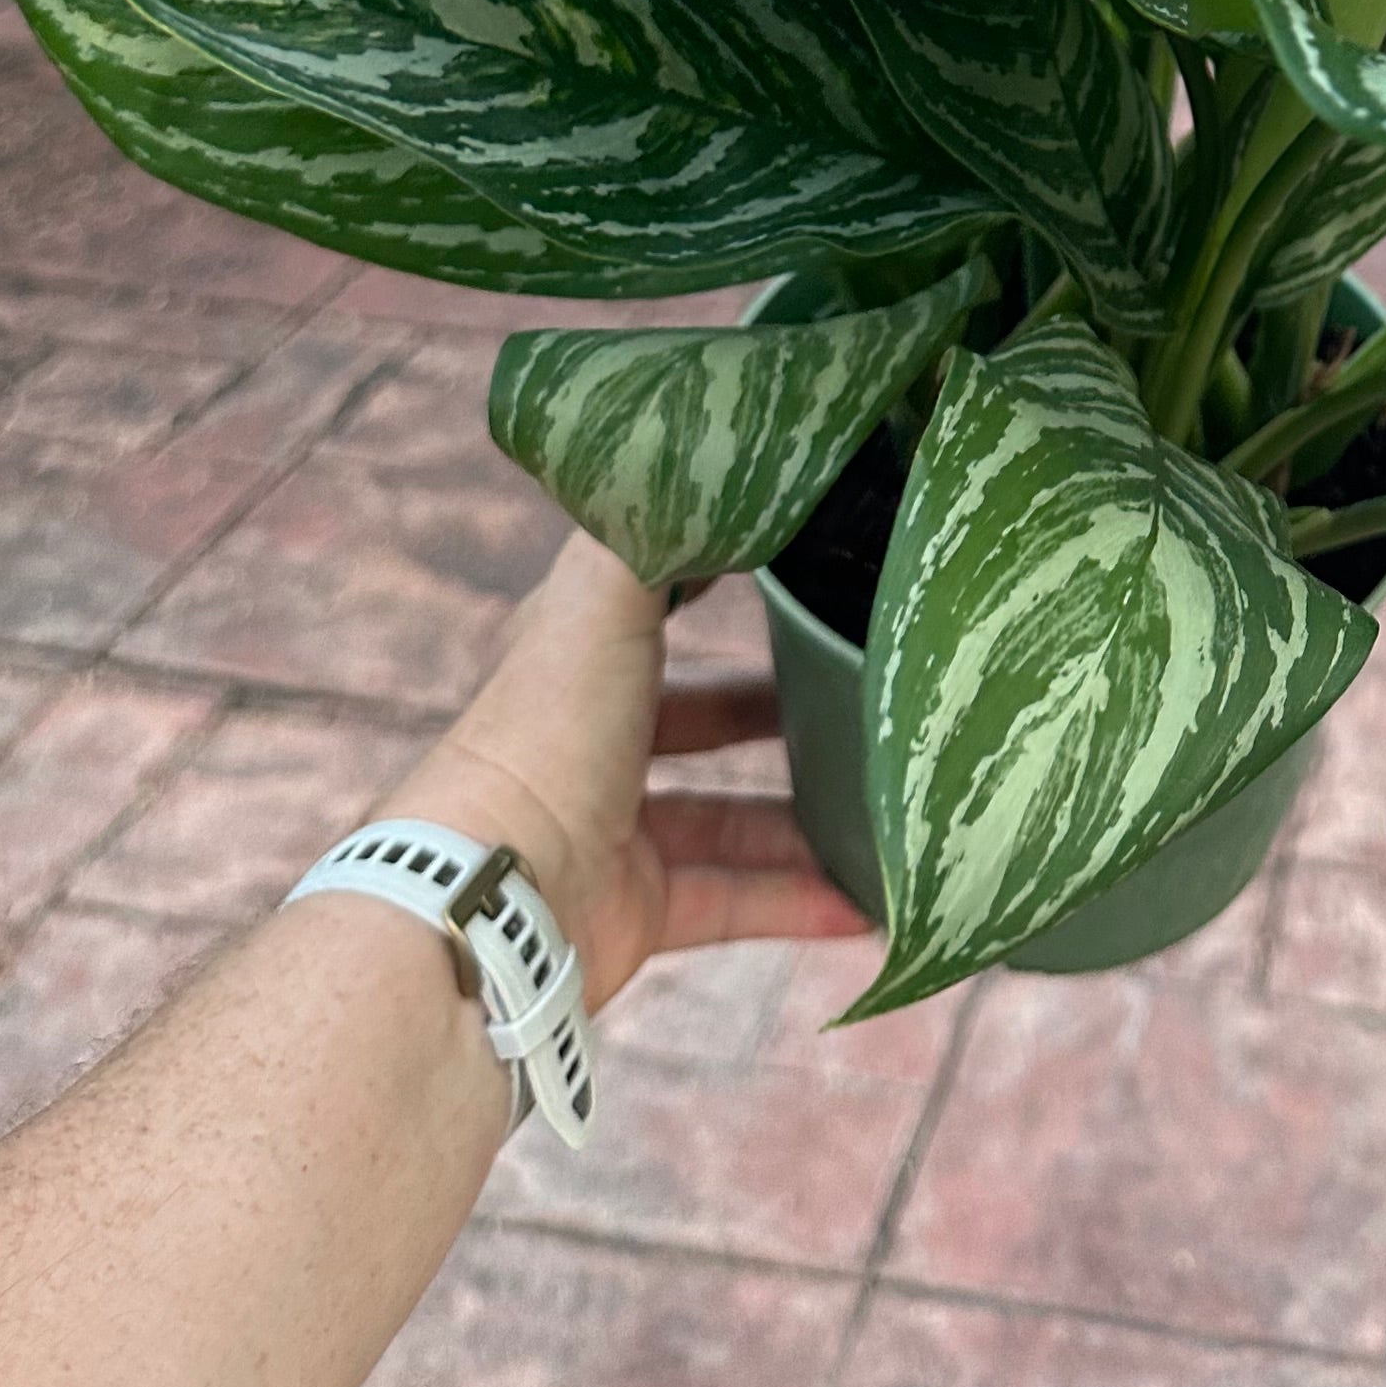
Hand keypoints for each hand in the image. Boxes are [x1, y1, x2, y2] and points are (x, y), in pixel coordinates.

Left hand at [376, 532, 858, 1004]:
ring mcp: (617, 829)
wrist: (495, 895)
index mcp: (578, 659)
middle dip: (780, 709)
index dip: (718, 582)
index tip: (806, 561)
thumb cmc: (548, 729)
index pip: (655, 604)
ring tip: (890, 804)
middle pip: (702, 718)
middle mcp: (595, 741)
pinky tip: (868, 903)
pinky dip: (799, 903)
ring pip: (732, 818)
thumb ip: (657, 536)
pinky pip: (735, 902)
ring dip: (807, 818)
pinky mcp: (638, 909)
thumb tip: (721, 477)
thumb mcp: (602, 598)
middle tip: (863, 692)